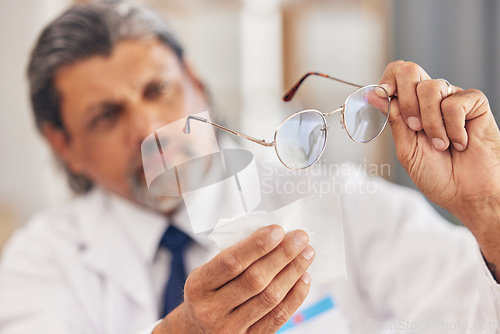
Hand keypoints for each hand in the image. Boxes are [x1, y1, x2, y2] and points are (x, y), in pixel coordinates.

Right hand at [155, 225, 313, 332]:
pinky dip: (295, 296)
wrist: (197, 331)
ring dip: (293, 272)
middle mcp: (211, 310)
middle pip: (255, 279)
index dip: (257, 245)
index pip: (231, 262)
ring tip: (306, 254)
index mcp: (198, 285)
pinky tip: (304, 278)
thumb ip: (234, 256)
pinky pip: (278, 317)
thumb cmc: (209, 292)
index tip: (278, 230)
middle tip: (300, 237)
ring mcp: (230, 329)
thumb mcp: (208, 273)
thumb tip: (273, 237)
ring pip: (270, 297)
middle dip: (282, 255)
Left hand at [378, 61, 499, 276]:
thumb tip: (374, 96)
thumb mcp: (406, 149)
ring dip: (431, 122)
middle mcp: (430, 100)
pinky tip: (459, 142)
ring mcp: (452, 99)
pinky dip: (453, 128)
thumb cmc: (438, 176)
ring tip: (439, 144)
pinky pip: (454, 102)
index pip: (397, 76)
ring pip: (431, 88)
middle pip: (410, 71)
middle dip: (407, 100)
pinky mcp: (474, 103)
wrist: (467, 194)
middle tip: (415, 128)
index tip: (383, 94)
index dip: (388, 79)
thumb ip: (394, 120)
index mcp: (411, 109)